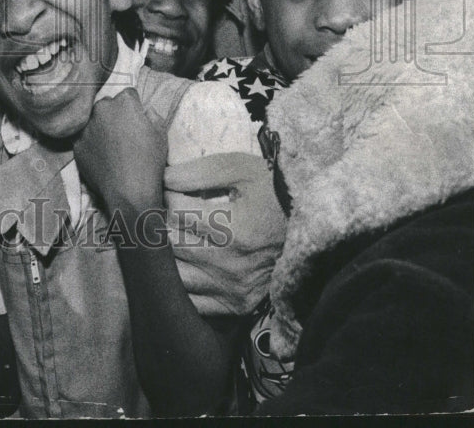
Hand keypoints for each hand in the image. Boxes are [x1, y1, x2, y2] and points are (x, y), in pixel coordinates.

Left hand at [74, 89, 167, 214]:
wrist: (128, 192)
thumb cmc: (149, 162)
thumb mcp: (161, 133)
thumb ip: (152, 114)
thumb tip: (144, 110)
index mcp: (123, 102)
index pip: (128, 94)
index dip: (134, 107)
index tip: (136, 119)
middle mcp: (101, 108)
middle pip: (108, 104)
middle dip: (114, 114)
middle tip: (123, 133)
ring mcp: (86, 126)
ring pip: (93, 120)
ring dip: (100, 127)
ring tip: (111, 146)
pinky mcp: (76, 143)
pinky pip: (84, 137)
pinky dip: (91, 143)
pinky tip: (102, 156)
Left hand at [164, 152, 285, 315]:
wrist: (311, 222)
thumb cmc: (271, 189)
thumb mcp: (239, 168)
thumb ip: (198, 172)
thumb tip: (162, 178)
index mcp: (236, 231)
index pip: (177, 213)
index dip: (166, 195)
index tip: (169, 189)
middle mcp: (234, 266)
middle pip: (172, 244)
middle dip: (162, 223)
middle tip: (164, 210)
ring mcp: (235, 290)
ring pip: (176, 276)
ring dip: (167, 254)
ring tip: (175, 234)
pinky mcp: (237, 305)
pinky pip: (193, 303)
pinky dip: (182, 285)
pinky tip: (186, 263)